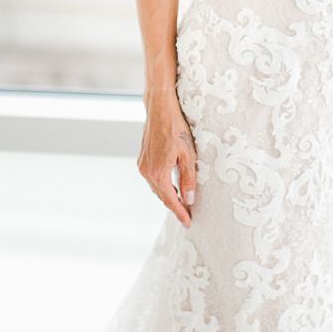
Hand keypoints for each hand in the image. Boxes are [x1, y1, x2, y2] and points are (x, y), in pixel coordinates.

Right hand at [138, 96, 197, 225]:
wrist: (160, 108)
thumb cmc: (176, 128)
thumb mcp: (188, 155)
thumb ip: (188, 179)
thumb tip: (189, 199)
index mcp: (158, 172)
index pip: (170, 200)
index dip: (180, 212)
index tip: (188, 223)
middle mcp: (146, 171)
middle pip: (162, 196)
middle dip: (175, 206)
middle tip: (188, 215)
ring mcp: (142, 164)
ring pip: (156, 188)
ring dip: (168, 196)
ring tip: (182, 203)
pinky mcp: (142, 159)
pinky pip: (153, 179)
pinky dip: (162, 185)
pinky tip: (172, 186)